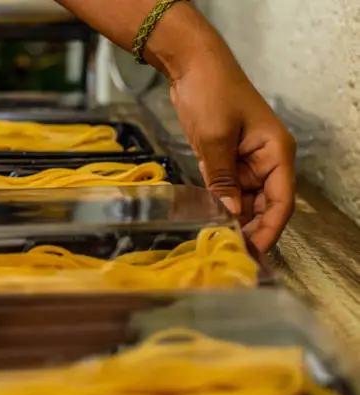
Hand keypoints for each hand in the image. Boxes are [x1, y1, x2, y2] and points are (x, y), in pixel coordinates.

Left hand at [170, 47, 295, 252]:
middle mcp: (265, 160)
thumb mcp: (215, 138)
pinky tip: (204, 217)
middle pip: (262, 204)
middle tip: (227, 249)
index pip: (281, 201)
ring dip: (230, 216)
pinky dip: (217, 200)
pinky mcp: (224, 158)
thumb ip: (222, 178)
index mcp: (276, 153)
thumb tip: (232, 214)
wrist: (192, 65)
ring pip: (242, 198)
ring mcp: (244, 160)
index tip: (253, 251)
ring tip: (213, 237)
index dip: (269, 228)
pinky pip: (224, 187)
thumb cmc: (212, 94)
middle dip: (247, 226)